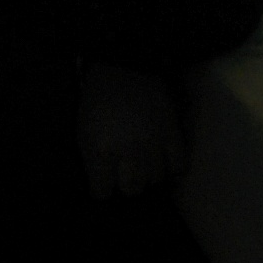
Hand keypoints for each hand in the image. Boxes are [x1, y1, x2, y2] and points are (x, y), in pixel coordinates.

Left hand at [77, 60, 183, 198]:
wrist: (124, 70)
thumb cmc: (97, 104)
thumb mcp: (83, 134)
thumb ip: (93, 161)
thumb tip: (105, 182)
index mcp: (101, 151)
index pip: (103, 192)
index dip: (102, 188)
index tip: (104, 181)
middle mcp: (129, 152)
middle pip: (132, 189)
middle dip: (126, 184)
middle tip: (124, 172)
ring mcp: (154, 144)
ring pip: (155, 179)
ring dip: (147, 174)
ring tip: (143, 164)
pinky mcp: (173, 134)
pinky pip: (179, 165)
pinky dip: (172, 168)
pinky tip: (164, 162)